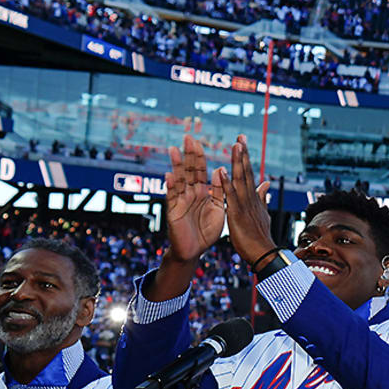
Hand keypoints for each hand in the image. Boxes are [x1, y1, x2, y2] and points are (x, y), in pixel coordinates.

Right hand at [162, 135, 227, 262]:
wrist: (195, 251)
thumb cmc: (206, 231)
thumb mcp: (218, 209)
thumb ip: (219, 192)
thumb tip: (218, 170)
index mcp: (202, 193)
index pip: (200, 171)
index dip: (199, 157)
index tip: (198, 141)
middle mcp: (189, 194)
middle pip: (189, 171)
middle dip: (188, 155)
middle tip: (187, 137)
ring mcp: (180, 201)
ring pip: (178, 180)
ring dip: (176, 166)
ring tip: (175, 150)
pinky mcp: (174, 212)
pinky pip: (172, 198)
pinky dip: (171, 187)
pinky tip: (169, 176)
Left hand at [214, 136, 276, 263]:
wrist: (263, 254)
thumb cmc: (260, 238)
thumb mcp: (262, 215)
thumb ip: (262, 198)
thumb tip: (266, 184)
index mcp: (253, 199)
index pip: (249, 174)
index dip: (245, 159)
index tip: (242, 143)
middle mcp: (251, 198)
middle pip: (247, 172)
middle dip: (243, 154)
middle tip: (240, 136)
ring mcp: (245, 205)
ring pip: (241, 179)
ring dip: (238, 162)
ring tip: (236, 145)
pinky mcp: (238, 214)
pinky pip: (231, 197)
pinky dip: (226, 184)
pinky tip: (222, 171)